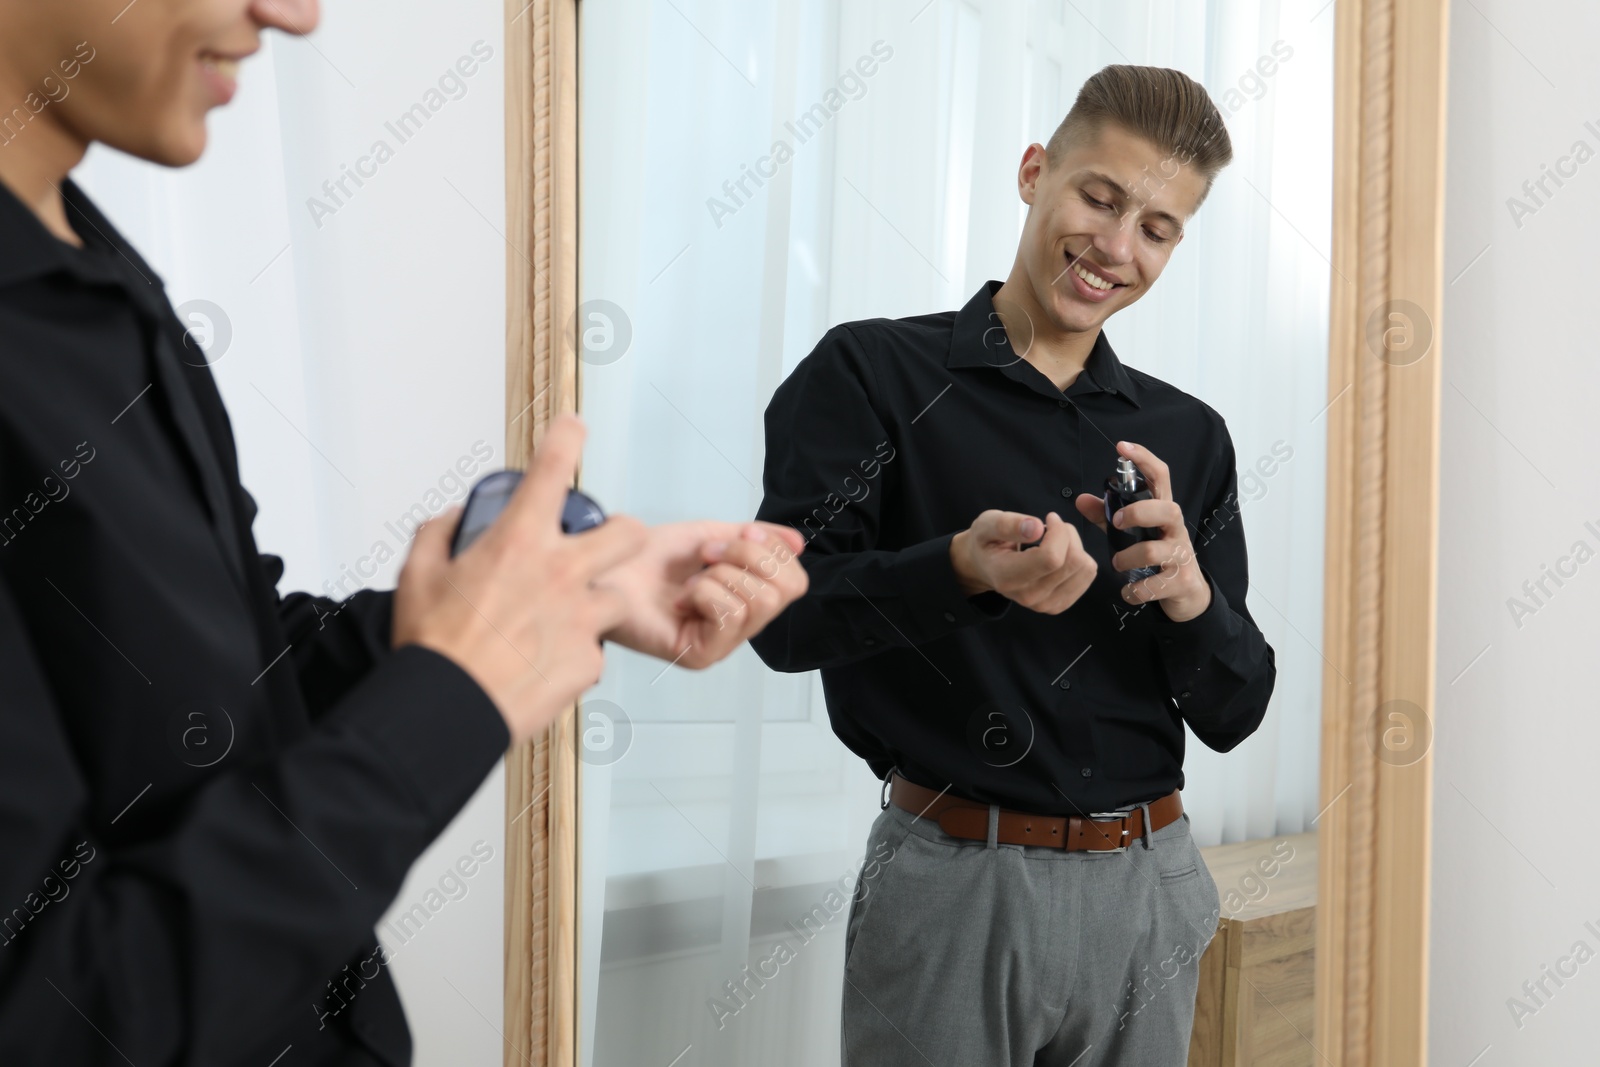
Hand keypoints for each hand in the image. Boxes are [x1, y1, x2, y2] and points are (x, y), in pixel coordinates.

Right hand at [391, 414, 648, 745]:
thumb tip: (456, 517)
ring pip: (617, 597)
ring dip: (598, 603)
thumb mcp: (417, 575)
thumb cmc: (433, 647)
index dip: (567, 437)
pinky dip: (575, 653)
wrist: (447, 708)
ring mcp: (582, 618)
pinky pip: (594, 649)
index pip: (552, 468)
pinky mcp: (589, 660)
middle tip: (604, 546)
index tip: (574, 426)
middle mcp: (561, 574)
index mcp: (519, 543)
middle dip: (623, 534)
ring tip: (566, 621)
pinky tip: (546, 663)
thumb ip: (438, 534)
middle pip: (629, 533)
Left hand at [596, 520, 808, 667]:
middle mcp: (739, 628)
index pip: (795, 582)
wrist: (604, 567)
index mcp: (746, 601)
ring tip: (690, 577)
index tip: (738, 535)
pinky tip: (681, 596)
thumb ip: (755, 538)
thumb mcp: (710, 535)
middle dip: (746, 557)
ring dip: (720, 573)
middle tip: (708, 556)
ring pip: (758, 601)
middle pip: (785, 591)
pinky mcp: (700, 656)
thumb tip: (797, 543)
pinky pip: (729, 614)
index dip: (772, 550)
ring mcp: (721, 645)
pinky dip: (704, 592)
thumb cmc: (645, 558)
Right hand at [949, 509, 1096, 614]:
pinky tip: (1061, 554)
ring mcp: (1046, 604)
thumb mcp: (987, 524)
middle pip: (1073, 562)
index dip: (1058, 532)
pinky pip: (1088, 575)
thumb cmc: (987, 541)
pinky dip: (1080, 558)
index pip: (1051, 558)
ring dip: (1076, 545)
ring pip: (1084, 568)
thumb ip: (1007, 525)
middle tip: (1052, 525)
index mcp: (1008, 578)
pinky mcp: (1059, 604)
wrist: (985, 566)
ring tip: (1055, 540)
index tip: (1049, 518)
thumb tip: (1036, 528)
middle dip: (1069, 535)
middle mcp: (1028, 597)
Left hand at [1072, 440, 1210, 621]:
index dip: (1144, 459)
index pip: (1160, 477)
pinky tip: (1127, 591)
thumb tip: (1081, 499)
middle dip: (1138, 513)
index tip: (1121, 447)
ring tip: (1117, 564)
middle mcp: (1176, 529)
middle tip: (1117, 521)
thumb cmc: (1157, 556)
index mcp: (1163, 512)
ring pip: (1154, 551)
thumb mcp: (1132, 533)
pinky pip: (1152, 586)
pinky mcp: (1180, 582)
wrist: (1188, 593)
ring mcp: (1181, 556)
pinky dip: (1133, 590)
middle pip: (1167, 509)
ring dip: (1127, 558)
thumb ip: (1107, 517)